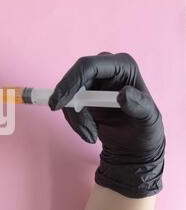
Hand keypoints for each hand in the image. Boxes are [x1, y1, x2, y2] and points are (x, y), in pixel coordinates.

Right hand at [49, 52, 164, 197]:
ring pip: (68, 95)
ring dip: (76, 119)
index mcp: (123, 66)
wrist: (134, 144)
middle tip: (78, 128)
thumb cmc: (145, 129)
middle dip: (72, 107)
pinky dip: (75, 122)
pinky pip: (67, 106)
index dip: (70, 82)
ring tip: (92, 136)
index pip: (88, 66)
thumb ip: (139, 105)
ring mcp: (92, 81)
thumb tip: (123, 94)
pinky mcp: (82, 95)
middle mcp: (105, 69)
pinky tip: (90, 132)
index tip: (59, 104)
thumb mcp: (149, 119)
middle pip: (73, 80)